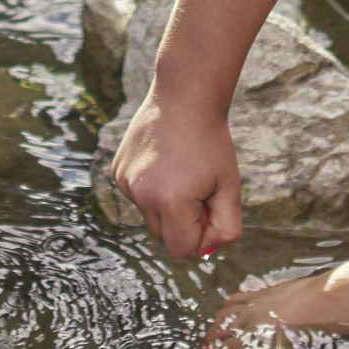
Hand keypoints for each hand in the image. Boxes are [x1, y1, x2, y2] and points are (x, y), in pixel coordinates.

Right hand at [108, 89, 243, 260]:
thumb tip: (204, 252)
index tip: (208, 202)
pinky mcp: (117, 171)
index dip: (200, 231)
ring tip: (180, 168)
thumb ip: (226, 228)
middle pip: (163, 237)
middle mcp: (141, 195)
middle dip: (182, 220)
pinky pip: (136, 196)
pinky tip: (163, 159)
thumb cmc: (212, 142)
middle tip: (197, 185)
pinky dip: (151, 186)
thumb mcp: (230, 186)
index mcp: (171, 202)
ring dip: (166, 203)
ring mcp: (125, 182)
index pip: (182, 249)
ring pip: (149, 215)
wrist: (185, 96)